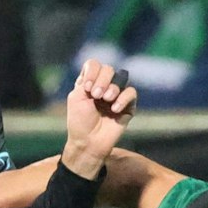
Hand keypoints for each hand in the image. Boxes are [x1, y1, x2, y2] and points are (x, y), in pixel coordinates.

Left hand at [62, 59, 137, 178]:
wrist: (89, 142)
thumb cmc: (79, 122)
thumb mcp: (76, 98)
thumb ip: (86, 80)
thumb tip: (102, 72)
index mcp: (89, 82)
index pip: (94, 64)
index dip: (93, 72)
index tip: (86, 88)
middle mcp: (103, 86)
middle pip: (108, 69)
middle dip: (102, 80)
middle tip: (96, 96)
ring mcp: (116, 95)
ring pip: (121, 77)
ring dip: (113, 87)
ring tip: (106, 100)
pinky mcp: (128, 106)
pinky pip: (131, 92)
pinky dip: (123, 98)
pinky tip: (115, 109)